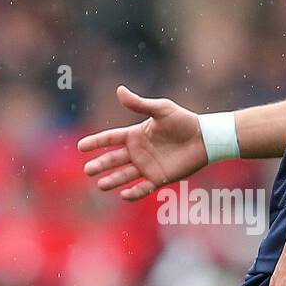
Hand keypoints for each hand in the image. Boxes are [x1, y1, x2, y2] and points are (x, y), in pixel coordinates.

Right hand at [77, 86, 209, 200]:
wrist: (204, 138)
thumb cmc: (183, 120)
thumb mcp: (161, 109)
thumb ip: (140, 104)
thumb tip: (119, 90)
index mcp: (135, 134)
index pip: (110, 139)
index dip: (95, 142)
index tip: (80, 146)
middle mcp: (138, 152)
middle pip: (113, 159)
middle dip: (100, 165)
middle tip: (87, 170)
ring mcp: (147, 166)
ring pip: (124, 175)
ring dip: (112, 180)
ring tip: (100, 185)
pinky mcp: (159, 178)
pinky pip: (143, 188)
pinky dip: (133, 193)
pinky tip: (123, 195)